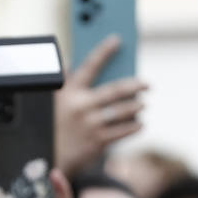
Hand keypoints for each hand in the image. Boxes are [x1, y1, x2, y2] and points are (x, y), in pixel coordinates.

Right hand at [55, 36, 146, 175]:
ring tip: (143, 104)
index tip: (117, 40)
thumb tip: (73, 61)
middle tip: (147, 84)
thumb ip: (64, 81)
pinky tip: (140, 124)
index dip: (103, 51)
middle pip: (115, 90)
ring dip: (137, 107)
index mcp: (69, 92)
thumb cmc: (55, 125)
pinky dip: (134, 127)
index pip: (89, 65)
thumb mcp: (54, 100)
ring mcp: (90, 125)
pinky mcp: (97, 142)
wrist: (50, 158)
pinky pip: (122, 131)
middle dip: (135, 85)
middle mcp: (80, 106)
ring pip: (122, 111)